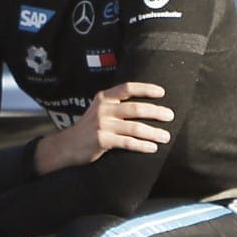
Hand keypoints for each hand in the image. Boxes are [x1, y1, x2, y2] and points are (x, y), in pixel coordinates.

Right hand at [35, 82, 171, 174]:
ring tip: (165, 136)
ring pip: (134, 127)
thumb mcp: (99, 110)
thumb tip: (145, 107)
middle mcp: (103, 109)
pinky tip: (152, 148)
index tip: (162, 92)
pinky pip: (127, 143)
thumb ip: (116, 105)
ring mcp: (102, 125)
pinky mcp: (102, 140)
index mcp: (104, 98)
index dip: (145, 89)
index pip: (127, 88)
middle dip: (155, 112)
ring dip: (153, 132)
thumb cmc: (89, 129)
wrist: (67, 146)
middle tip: (170, 116)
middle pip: (134, 108)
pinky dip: (142, 145)